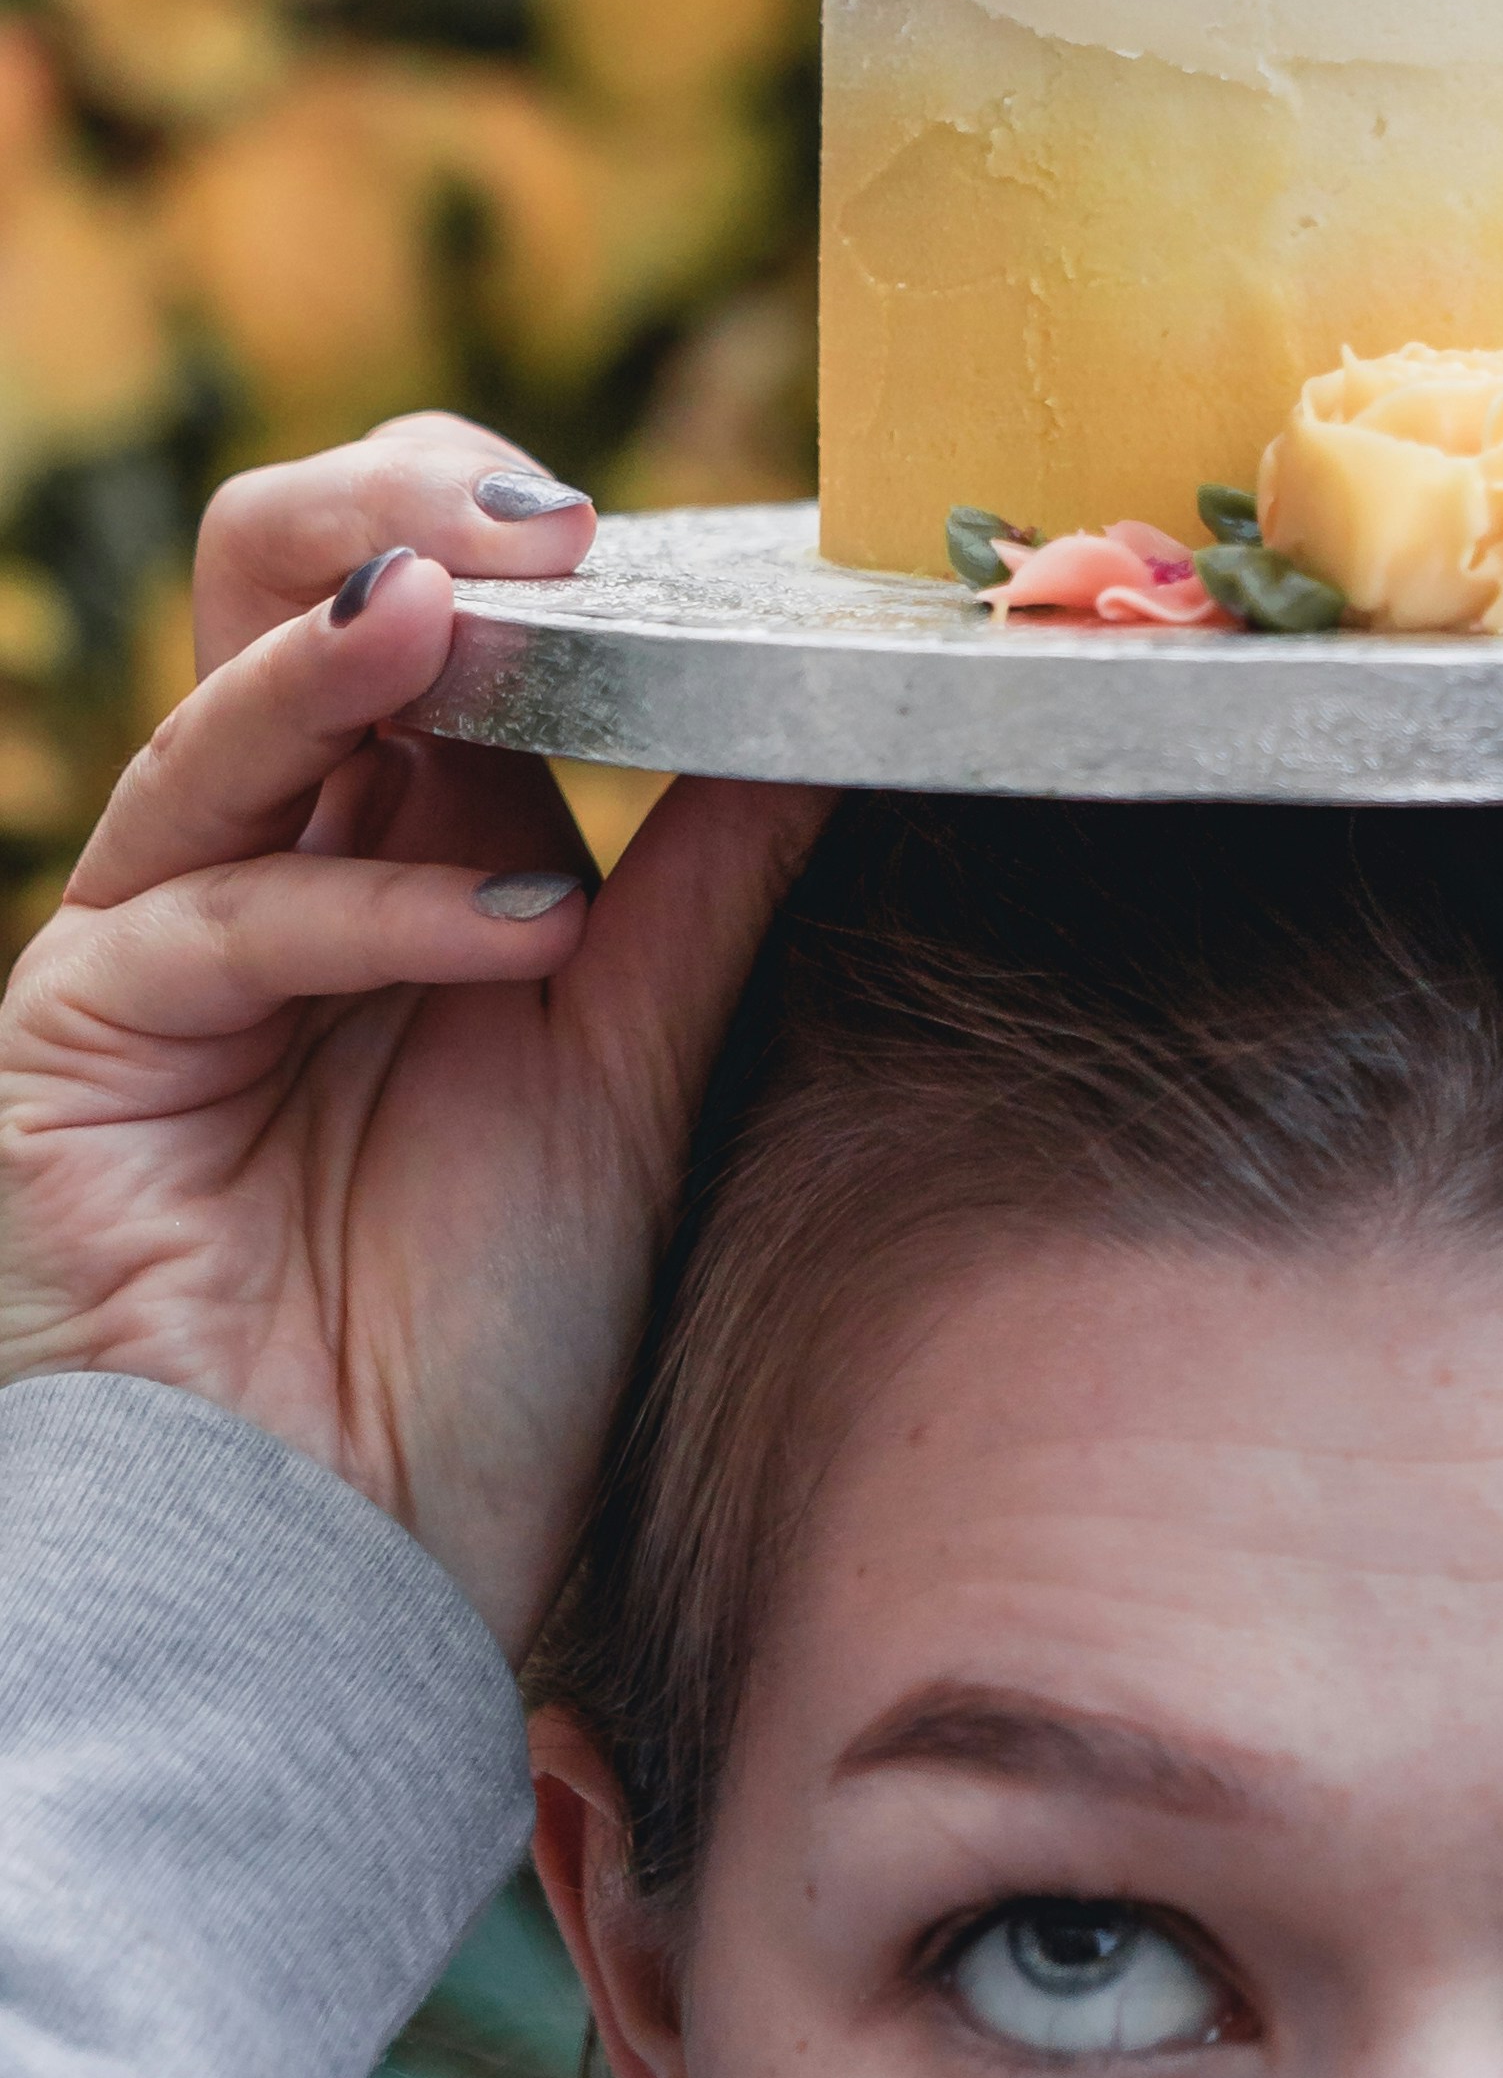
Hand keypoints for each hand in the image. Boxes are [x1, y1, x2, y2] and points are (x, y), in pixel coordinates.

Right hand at [0, 413, 824, 1655]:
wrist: (367, 1570)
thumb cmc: (490, 1335)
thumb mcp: (638, 1060)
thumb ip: (714, 879)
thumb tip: (842, 701)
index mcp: (404, 822)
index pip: (420, 584)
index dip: (502, 521)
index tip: (645, 519)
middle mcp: (274, 844)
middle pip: (275, 580)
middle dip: (396, 508)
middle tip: (540, 519)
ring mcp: (162, 934)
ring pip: (222, 718)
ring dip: (346, 649)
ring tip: (469, 608)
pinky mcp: (85, 1040)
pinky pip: (215, 918)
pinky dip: (375, 906)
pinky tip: (524, 930)